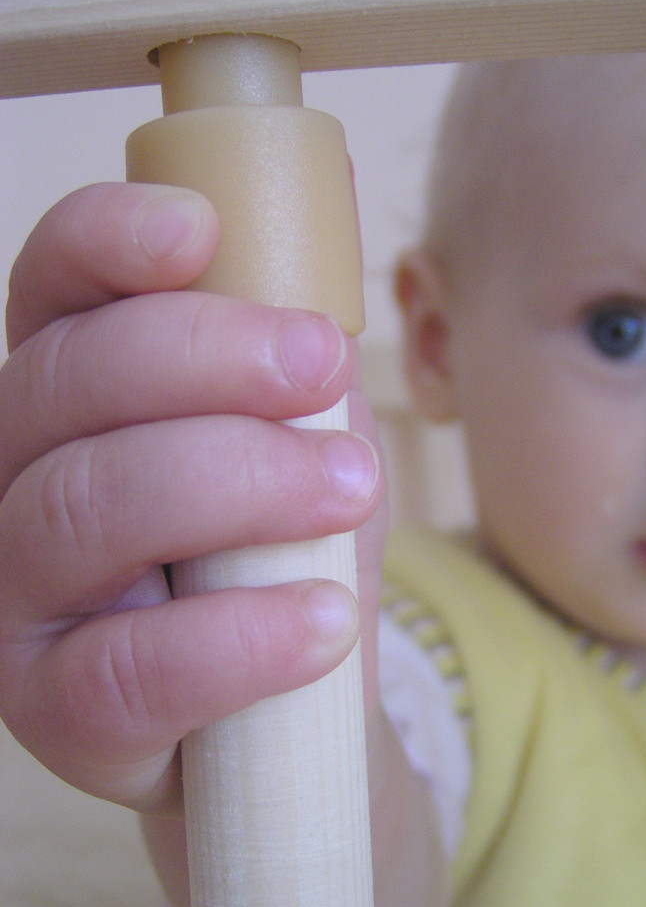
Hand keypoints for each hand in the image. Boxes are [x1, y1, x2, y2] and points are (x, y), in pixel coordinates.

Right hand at [0, 182, 384, 813]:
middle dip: (205, 357)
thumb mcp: (301, 435)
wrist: (284, 699)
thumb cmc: (284, 550)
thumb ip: (297, 341)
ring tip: (351, 491)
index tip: (202, 231)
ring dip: (238, 482)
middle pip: (67, 384)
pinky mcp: (56, 708)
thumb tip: (328, 198)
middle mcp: (21, 481)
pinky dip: (239, 637)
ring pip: (87, 509)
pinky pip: (127, 668)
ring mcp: (22, 597)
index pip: (52, 291)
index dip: (106, 242)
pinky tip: (324, 620)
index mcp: (76, 395)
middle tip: (324, 365)